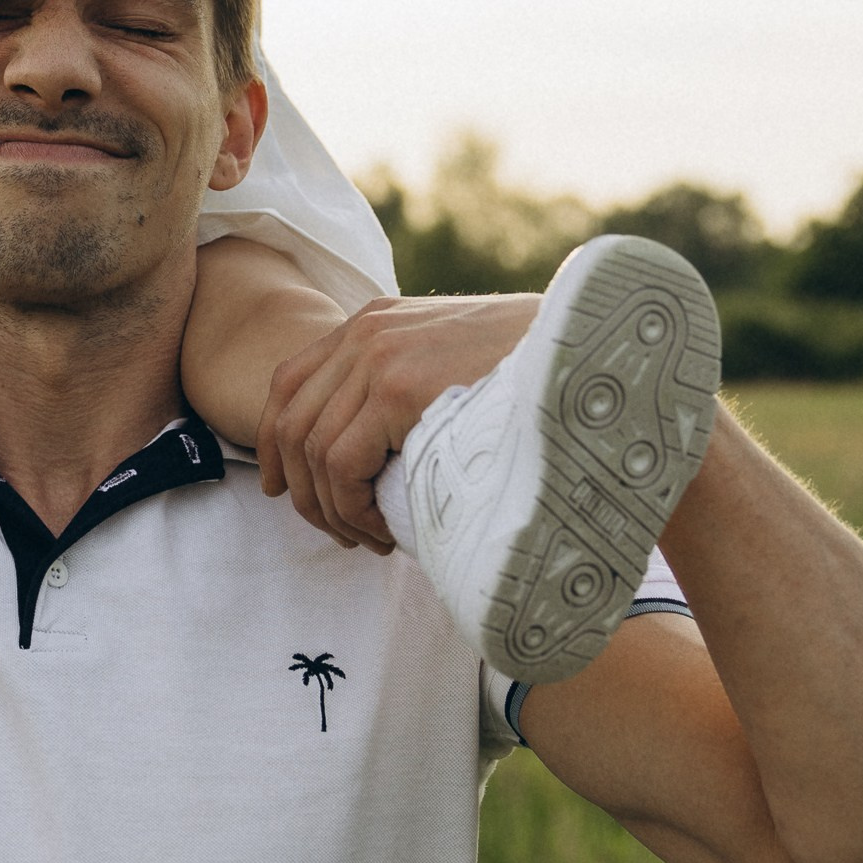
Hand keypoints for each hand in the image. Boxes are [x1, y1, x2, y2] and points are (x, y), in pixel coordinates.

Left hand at [258, 294, 540, 549]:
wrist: (588, 348)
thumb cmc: (536, 372)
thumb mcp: (455, 362)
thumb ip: (409, 384)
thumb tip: (378, 447)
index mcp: (375, 321)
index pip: (289, 382)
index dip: (274, 444)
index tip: (284, 490)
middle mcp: (366, 330)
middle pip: (290, 420)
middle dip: (305, 491)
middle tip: (345, 534)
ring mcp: (378, 354)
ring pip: (313, 451)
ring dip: (334, 511)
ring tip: (372, 540)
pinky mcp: (398, 387)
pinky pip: (341, 463)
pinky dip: (353, 508)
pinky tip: (385, 532)